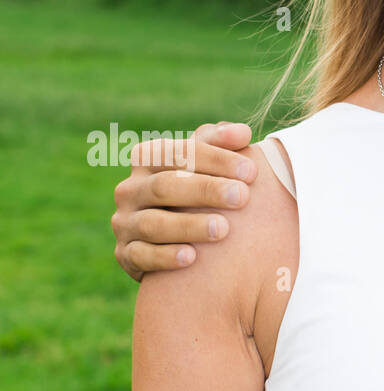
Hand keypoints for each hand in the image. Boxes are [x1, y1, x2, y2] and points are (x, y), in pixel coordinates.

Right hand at [112, 121, 256, 278]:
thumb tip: (242, 132)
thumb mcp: (204, 165)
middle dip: (206, 190)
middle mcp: (130, 189)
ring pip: (153, 223)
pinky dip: (165, 257)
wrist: (171, 243)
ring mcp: (125, 223)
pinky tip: (192, 258)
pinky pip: (141, 256)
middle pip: (165, 185)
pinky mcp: (125, 255)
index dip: (215, 159)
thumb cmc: (196, 194)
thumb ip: (220, 145)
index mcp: (147, 159)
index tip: (251, 171)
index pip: (178, 153)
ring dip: (189, 226)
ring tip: (223, 229)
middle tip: (242, 197)